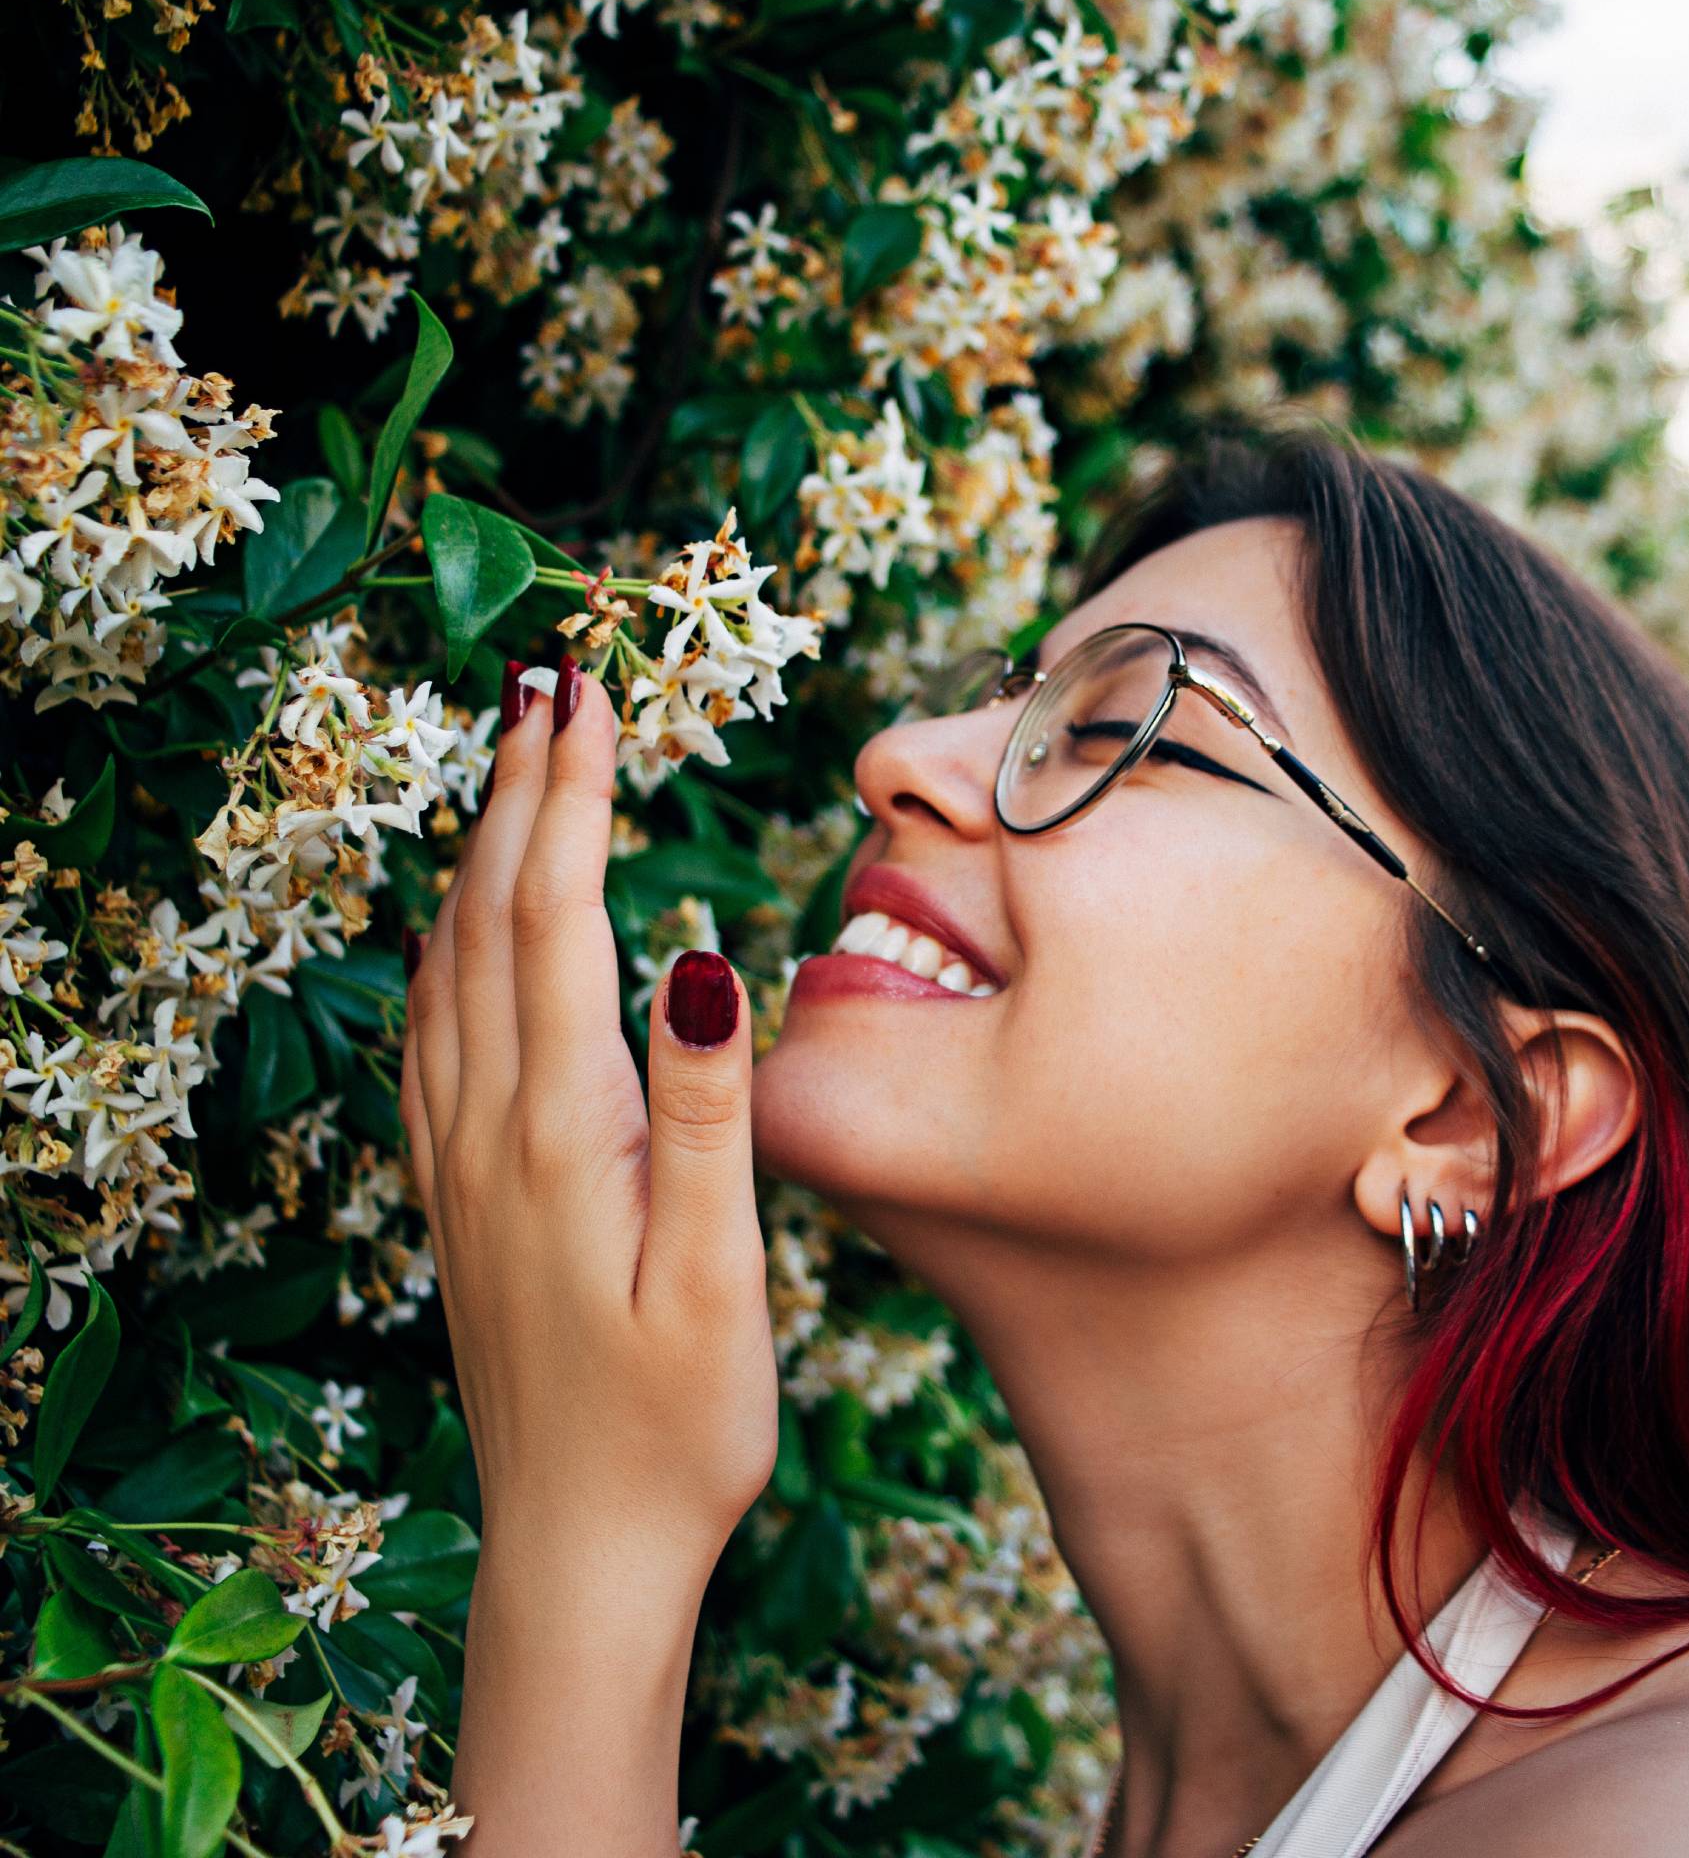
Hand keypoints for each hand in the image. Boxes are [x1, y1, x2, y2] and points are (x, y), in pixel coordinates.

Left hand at [400, 658, 778, 1569]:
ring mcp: (458, 1161)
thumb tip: (698, 958)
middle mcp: (488, 1127)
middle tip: (545, 682)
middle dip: (518, 790)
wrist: (578, 1547)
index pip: (555, 917)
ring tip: (511, 768)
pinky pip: (430, 1034)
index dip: (568, 796)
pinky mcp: (458, 1195)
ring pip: (446, 966)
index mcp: (560, 1130)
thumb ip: (703, 1113)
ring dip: (479, 852)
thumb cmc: (676, 1422)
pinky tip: (458, 930)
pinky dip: (444, 944)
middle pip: (488, 916)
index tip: (585, 695)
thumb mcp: (716, 1275)